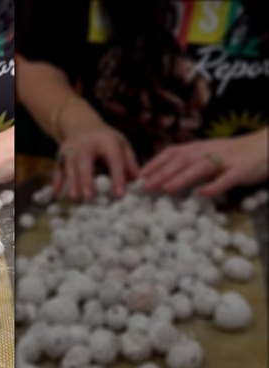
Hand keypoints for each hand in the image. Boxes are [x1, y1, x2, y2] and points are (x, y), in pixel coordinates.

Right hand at [54, 125, 138, 200]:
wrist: (82, 124)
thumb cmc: (106, 139)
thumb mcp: (121, 144)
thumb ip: (129, 161)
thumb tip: (135, 181)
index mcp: (106, 141)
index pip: (113, 159)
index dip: (117, 177)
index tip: (120, 195)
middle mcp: (86, 143)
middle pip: (85, 161)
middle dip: (86, 179)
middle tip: (89, 197)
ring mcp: (71, 148)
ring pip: (70, 166)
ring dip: (72, 183)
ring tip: (76, 199)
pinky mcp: (60, 155)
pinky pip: (58, 168)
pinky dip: (57, 181)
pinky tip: (57, 194)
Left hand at [140, 130, 268, 196]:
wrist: (268, 145)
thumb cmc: (235, 153)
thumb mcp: (209, 154)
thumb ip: (189, 163)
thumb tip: (163, 178)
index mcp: (200, 146)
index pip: (173, 152)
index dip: (155, 162)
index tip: (140, 175)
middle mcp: (210, 150)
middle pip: (182, 160)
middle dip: (162, 173)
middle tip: (145, 188)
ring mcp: (227, 159)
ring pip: (201, 167)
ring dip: (182, 178)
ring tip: (166, 189)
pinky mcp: (243, 169)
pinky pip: (228, 178)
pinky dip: (215, 186)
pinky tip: (202, 195)